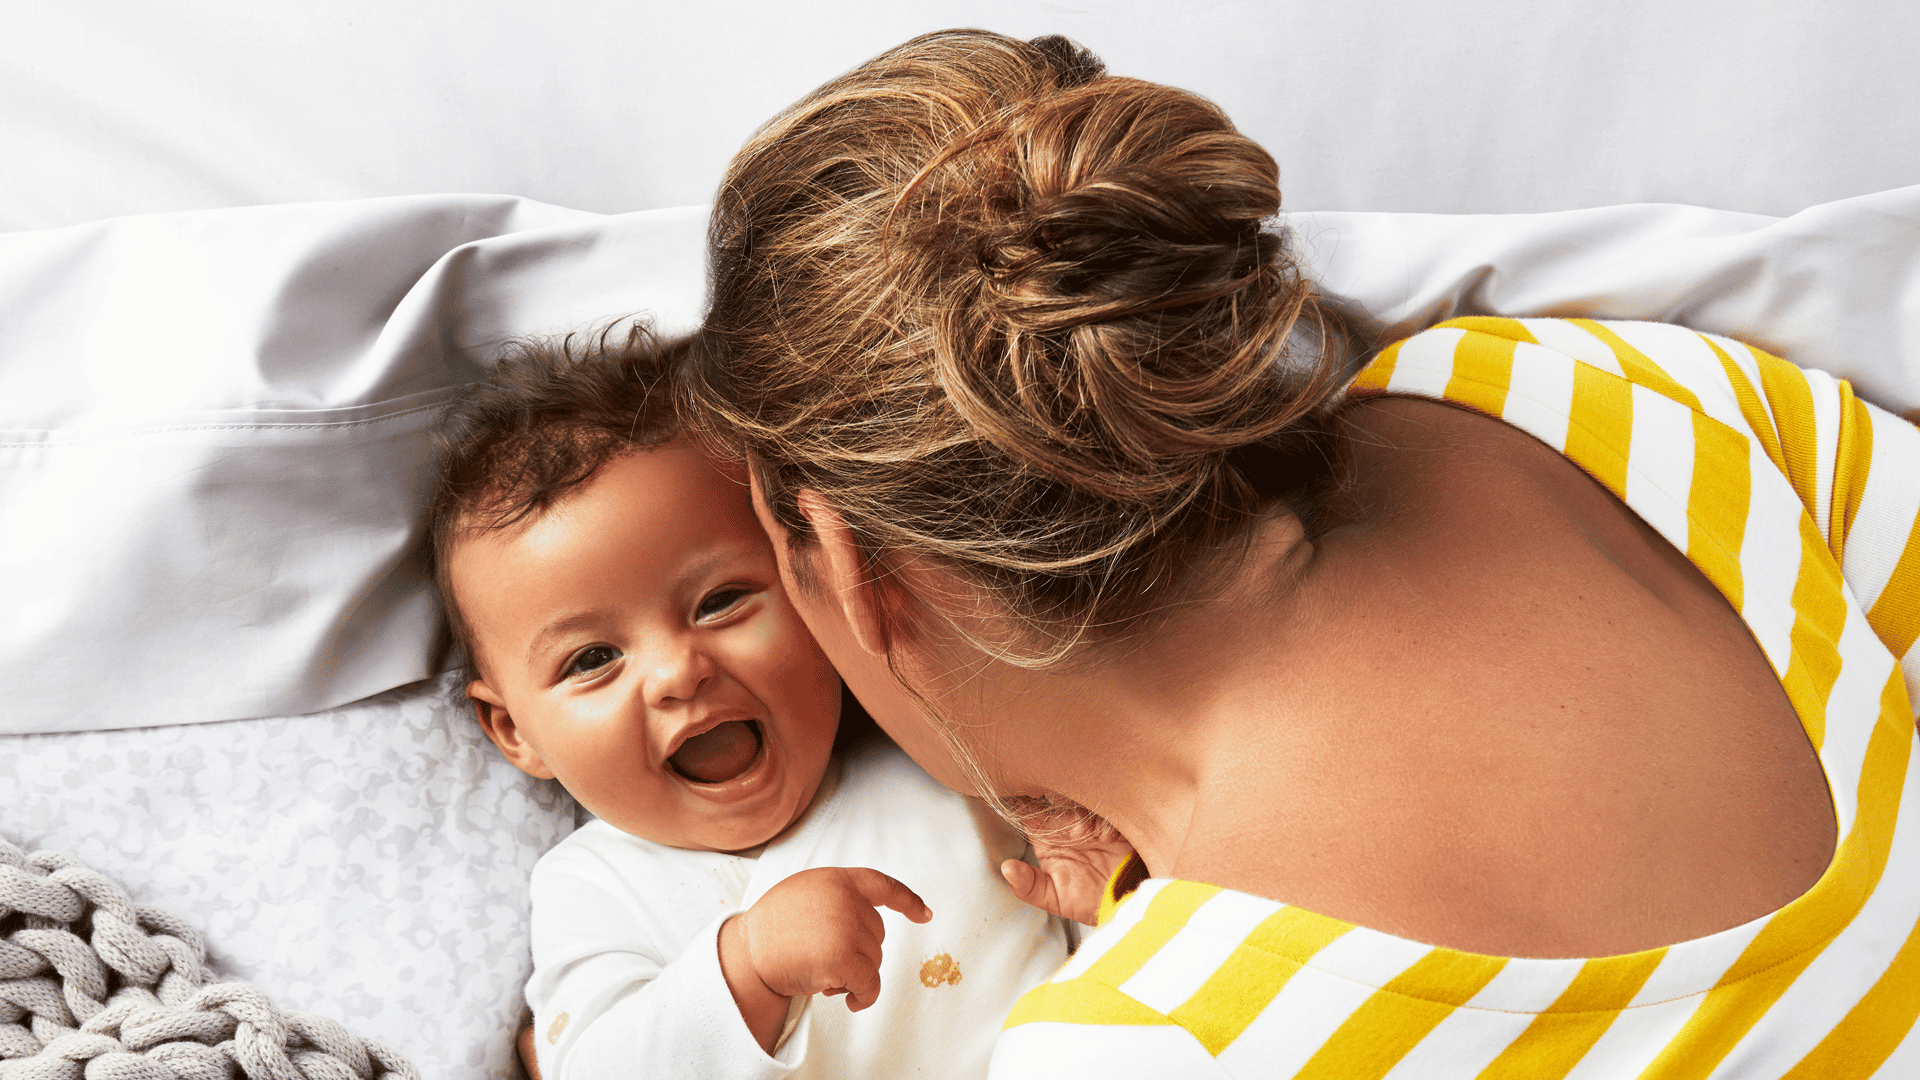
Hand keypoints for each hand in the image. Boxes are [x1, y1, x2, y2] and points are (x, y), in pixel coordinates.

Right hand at [719, 867, 930, 1051]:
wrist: (748, 953)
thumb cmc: (772, 928)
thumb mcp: (805, 893)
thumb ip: (837, 897)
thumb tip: (867, 918)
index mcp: (837, 879)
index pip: (882, 885)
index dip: (907, 900)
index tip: (924, 914)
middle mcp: (845, 899)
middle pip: (876, 934)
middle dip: (857, 952)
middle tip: (824, 958)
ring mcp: (845, 927)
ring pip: (874, 960)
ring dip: (853, 973)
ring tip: (820, 971)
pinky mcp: (841, 958)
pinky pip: (870, 983)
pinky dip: (865, 996)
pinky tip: (852, 1001)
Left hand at [1000, 808, 1134, 926]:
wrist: (1128, 905)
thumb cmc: (1092, 902)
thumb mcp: (1056, 898)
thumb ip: (1029, 886)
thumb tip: (1007, 868)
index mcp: (1048, 838)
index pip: (1029, 812)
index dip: (1025, 805)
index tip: (1032, 812)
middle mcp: (1068, 825)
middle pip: (1056, 800)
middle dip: (1060, 809)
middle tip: (1070, 831)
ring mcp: (1092, 822)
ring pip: (1082, 802)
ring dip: (1084, 816)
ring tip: (1086, 836)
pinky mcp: (1116, 823)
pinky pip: (1109, 811)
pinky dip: (1107, 822)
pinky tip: (1107, 838)